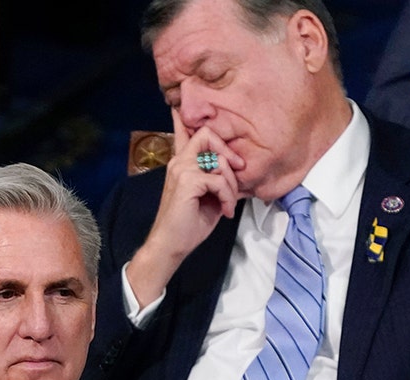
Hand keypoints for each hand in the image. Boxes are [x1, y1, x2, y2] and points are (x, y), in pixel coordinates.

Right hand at [125, 111, 244, 307]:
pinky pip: (219, 180)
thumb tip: (231, 169)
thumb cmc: (188, 224)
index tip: (180, 106)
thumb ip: (215, 179)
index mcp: (181, 164)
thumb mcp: (207, 197)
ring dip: (231, 184)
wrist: (171, 245)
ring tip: (229, 203)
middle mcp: (179, 162)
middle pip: (207, 135)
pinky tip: (225, 210)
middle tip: (238, 170)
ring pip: (218, 160)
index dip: (185, 118)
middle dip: (228, 152)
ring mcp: (181, 170)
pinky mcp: (187, 181)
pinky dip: (228, 197)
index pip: (183, 133)